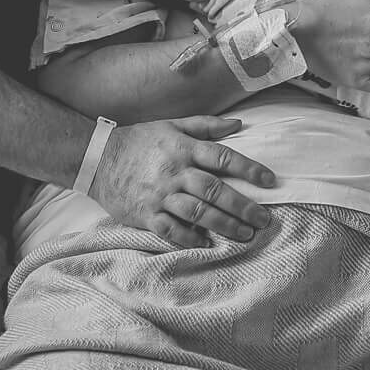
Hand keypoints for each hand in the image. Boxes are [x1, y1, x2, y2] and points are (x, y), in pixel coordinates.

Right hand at [88, 115, 276, 249]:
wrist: (98, 158)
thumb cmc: (140, 140)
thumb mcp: (172, 125)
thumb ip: (206, 125)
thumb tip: (238, 125)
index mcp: (183, 148)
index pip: (223, 157)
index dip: (249, 168)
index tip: (270, 181)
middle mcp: (175, 172)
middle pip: (215, 190)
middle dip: (243, 206)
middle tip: (264, 219)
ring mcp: (160, 195)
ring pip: (197, 212)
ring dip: (224, 225)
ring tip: (245, 235)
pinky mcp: (146, 214)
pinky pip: (171, 230)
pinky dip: (190, 238)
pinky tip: (207, 244)